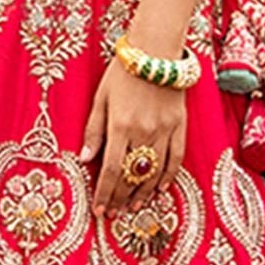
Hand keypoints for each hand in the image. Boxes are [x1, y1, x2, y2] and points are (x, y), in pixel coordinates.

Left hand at [79, 55, 186, 214]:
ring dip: (142, 193)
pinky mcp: (179, 126)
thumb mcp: (100, 98)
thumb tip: (85, 159)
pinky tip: (159, 190)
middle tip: (114, 214)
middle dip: (120, 198)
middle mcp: (143, 132)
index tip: (99, 210)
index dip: (104, 193)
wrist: (156, 50)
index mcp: (120, 125)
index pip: (110, 169)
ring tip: (132, 207)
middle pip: (130, 176)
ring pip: (153, 172)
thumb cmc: (122, 72)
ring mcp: (164, 130)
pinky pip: (175, 159)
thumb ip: (93, 130)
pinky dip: (167, 177)